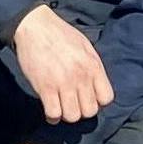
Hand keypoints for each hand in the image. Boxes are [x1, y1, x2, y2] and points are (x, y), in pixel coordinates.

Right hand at [13, 4, 113, 123]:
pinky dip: (52, 116)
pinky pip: (53, 114)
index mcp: (93, 66)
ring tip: (61, 106)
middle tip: (73, 103)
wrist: (35, 26)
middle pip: (90, 111)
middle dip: (82, 110)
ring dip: (67, 114)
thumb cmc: (61, 35)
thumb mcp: (85, 47)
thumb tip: (97, 87)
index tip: (88, 97)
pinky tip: (50, 109)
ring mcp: (63, 83)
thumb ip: (93, 67)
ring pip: (72, 116)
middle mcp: (81, 77)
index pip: (106, 98)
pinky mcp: (45, 88)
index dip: (98, 102)